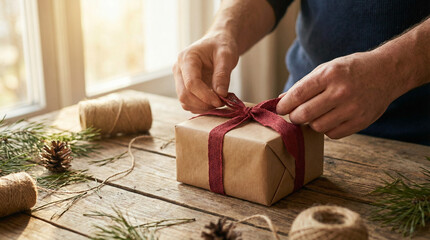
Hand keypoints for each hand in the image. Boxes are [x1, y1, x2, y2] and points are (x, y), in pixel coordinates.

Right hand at [173, 33, 238, 113]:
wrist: (217, 43)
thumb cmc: (221, 45)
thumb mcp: (226, 56)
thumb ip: (222, 74)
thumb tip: (220, 94)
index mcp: (187, 58)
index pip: (191, 83)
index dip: (205, 96)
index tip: (220, 101)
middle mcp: (179, 69)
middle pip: (185, 95)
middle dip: (203, 103)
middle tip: (221, 103)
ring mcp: (180, 79)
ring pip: (185, 101)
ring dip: (202, 107)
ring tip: (218, 101)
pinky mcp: (184, 87)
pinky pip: (188, 102)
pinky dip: (200, 106)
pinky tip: (213, 101)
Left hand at [276, 52, 401, 138]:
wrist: (386, 72)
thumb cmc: (350, 70)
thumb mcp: (326, 69)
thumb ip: (303, 86)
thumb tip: (281, 100)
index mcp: (329, 75)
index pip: (297, 95)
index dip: (283, 105)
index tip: (279, 109)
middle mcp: (340, 91)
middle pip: (304, 115)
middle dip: (294, 117)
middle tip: (295, 115)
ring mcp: (352, 108)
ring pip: (317, 127)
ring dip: (311, 123)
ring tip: (315, 115)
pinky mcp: (361, 121)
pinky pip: (332, 134)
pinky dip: (326, 129)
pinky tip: (330, 119)